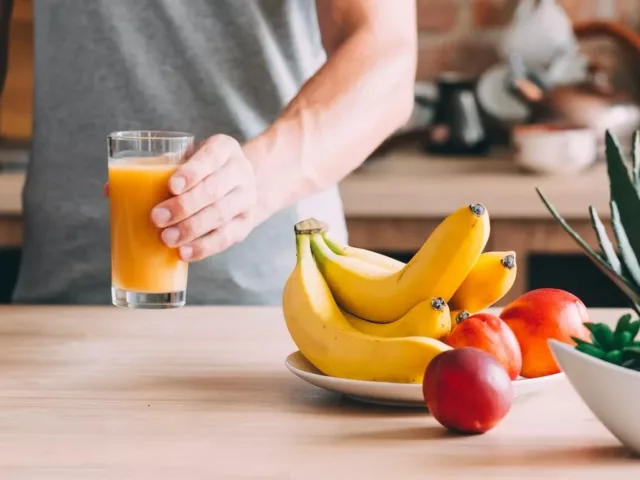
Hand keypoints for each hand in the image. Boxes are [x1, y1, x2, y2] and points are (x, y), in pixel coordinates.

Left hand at [150, 134, 257, 261]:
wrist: (237, 186)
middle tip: (156, 218)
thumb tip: (110, 190)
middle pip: (214, 190)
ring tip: (166, 239)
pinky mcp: (245, 224)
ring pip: (220, 214)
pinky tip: (184, 253)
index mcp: (224, 149)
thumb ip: (154, 171)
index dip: (192, 172)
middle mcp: (240, 171)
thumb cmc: (201, 172)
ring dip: (191, 228)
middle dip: (184, 206)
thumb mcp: (186, 161)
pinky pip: (226, 238)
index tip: (171, 186)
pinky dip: (204, 247)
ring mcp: (246, 199)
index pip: (210, 157)